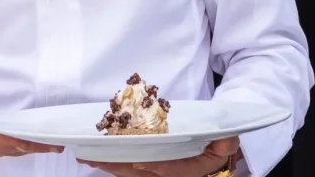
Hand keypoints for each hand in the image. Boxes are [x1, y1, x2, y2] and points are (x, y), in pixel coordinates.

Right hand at [0, 64, 62, 159]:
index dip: (11, 139)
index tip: (32, 138)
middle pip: (3, 148)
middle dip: (29, 146)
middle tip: (55, 142)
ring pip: (6, 152)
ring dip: (29, 149)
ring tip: (53, 144)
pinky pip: (5, 152)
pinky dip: (22, 148)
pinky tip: (38, 143)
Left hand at [77, 136, 238, 176]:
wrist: (216, 146)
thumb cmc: (219, 141)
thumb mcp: (227, 141)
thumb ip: (225, 143)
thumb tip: (223, 142)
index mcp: (189, 170)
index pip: (171, 171)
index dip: (156, 168)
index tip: (137, 162)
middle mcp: (170, 173)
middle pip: (141, 174)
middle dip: (118, 167)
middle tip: (95, 159)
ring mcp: (157, 171)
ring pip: (131, 172)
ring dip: (110, 165)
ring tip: (87, 157)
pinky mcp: (149, 166)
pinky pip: (130, 166)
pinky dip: (114, 161)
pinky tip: (97, 156)